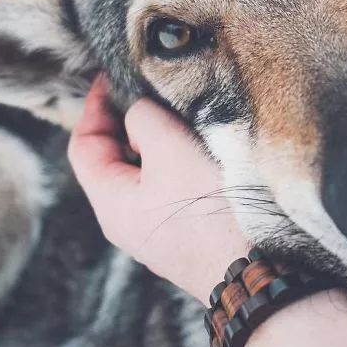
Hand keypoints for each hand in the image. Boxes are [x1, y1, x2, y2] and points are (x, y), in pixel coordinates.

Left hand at [68, 74, 248, 303]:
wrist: (262, 270)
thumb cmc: (209, 210)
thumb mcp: (169, 148)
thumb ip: (143, 118)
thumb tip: (139, 112)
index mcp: (111, 204)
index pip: (84, 146)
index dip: (93, 106)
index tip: (112, 76)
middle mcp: (130, 223)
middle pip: (115, 159)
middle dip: (129, 120)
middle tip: (150, 88)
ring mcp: (161, 232)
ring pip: (149, 173)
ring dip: (159, 140)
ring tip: (181, 112)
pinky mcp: (192, 234)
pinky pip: (174, 189)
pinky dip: (179, 161)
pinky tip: (204, 146)